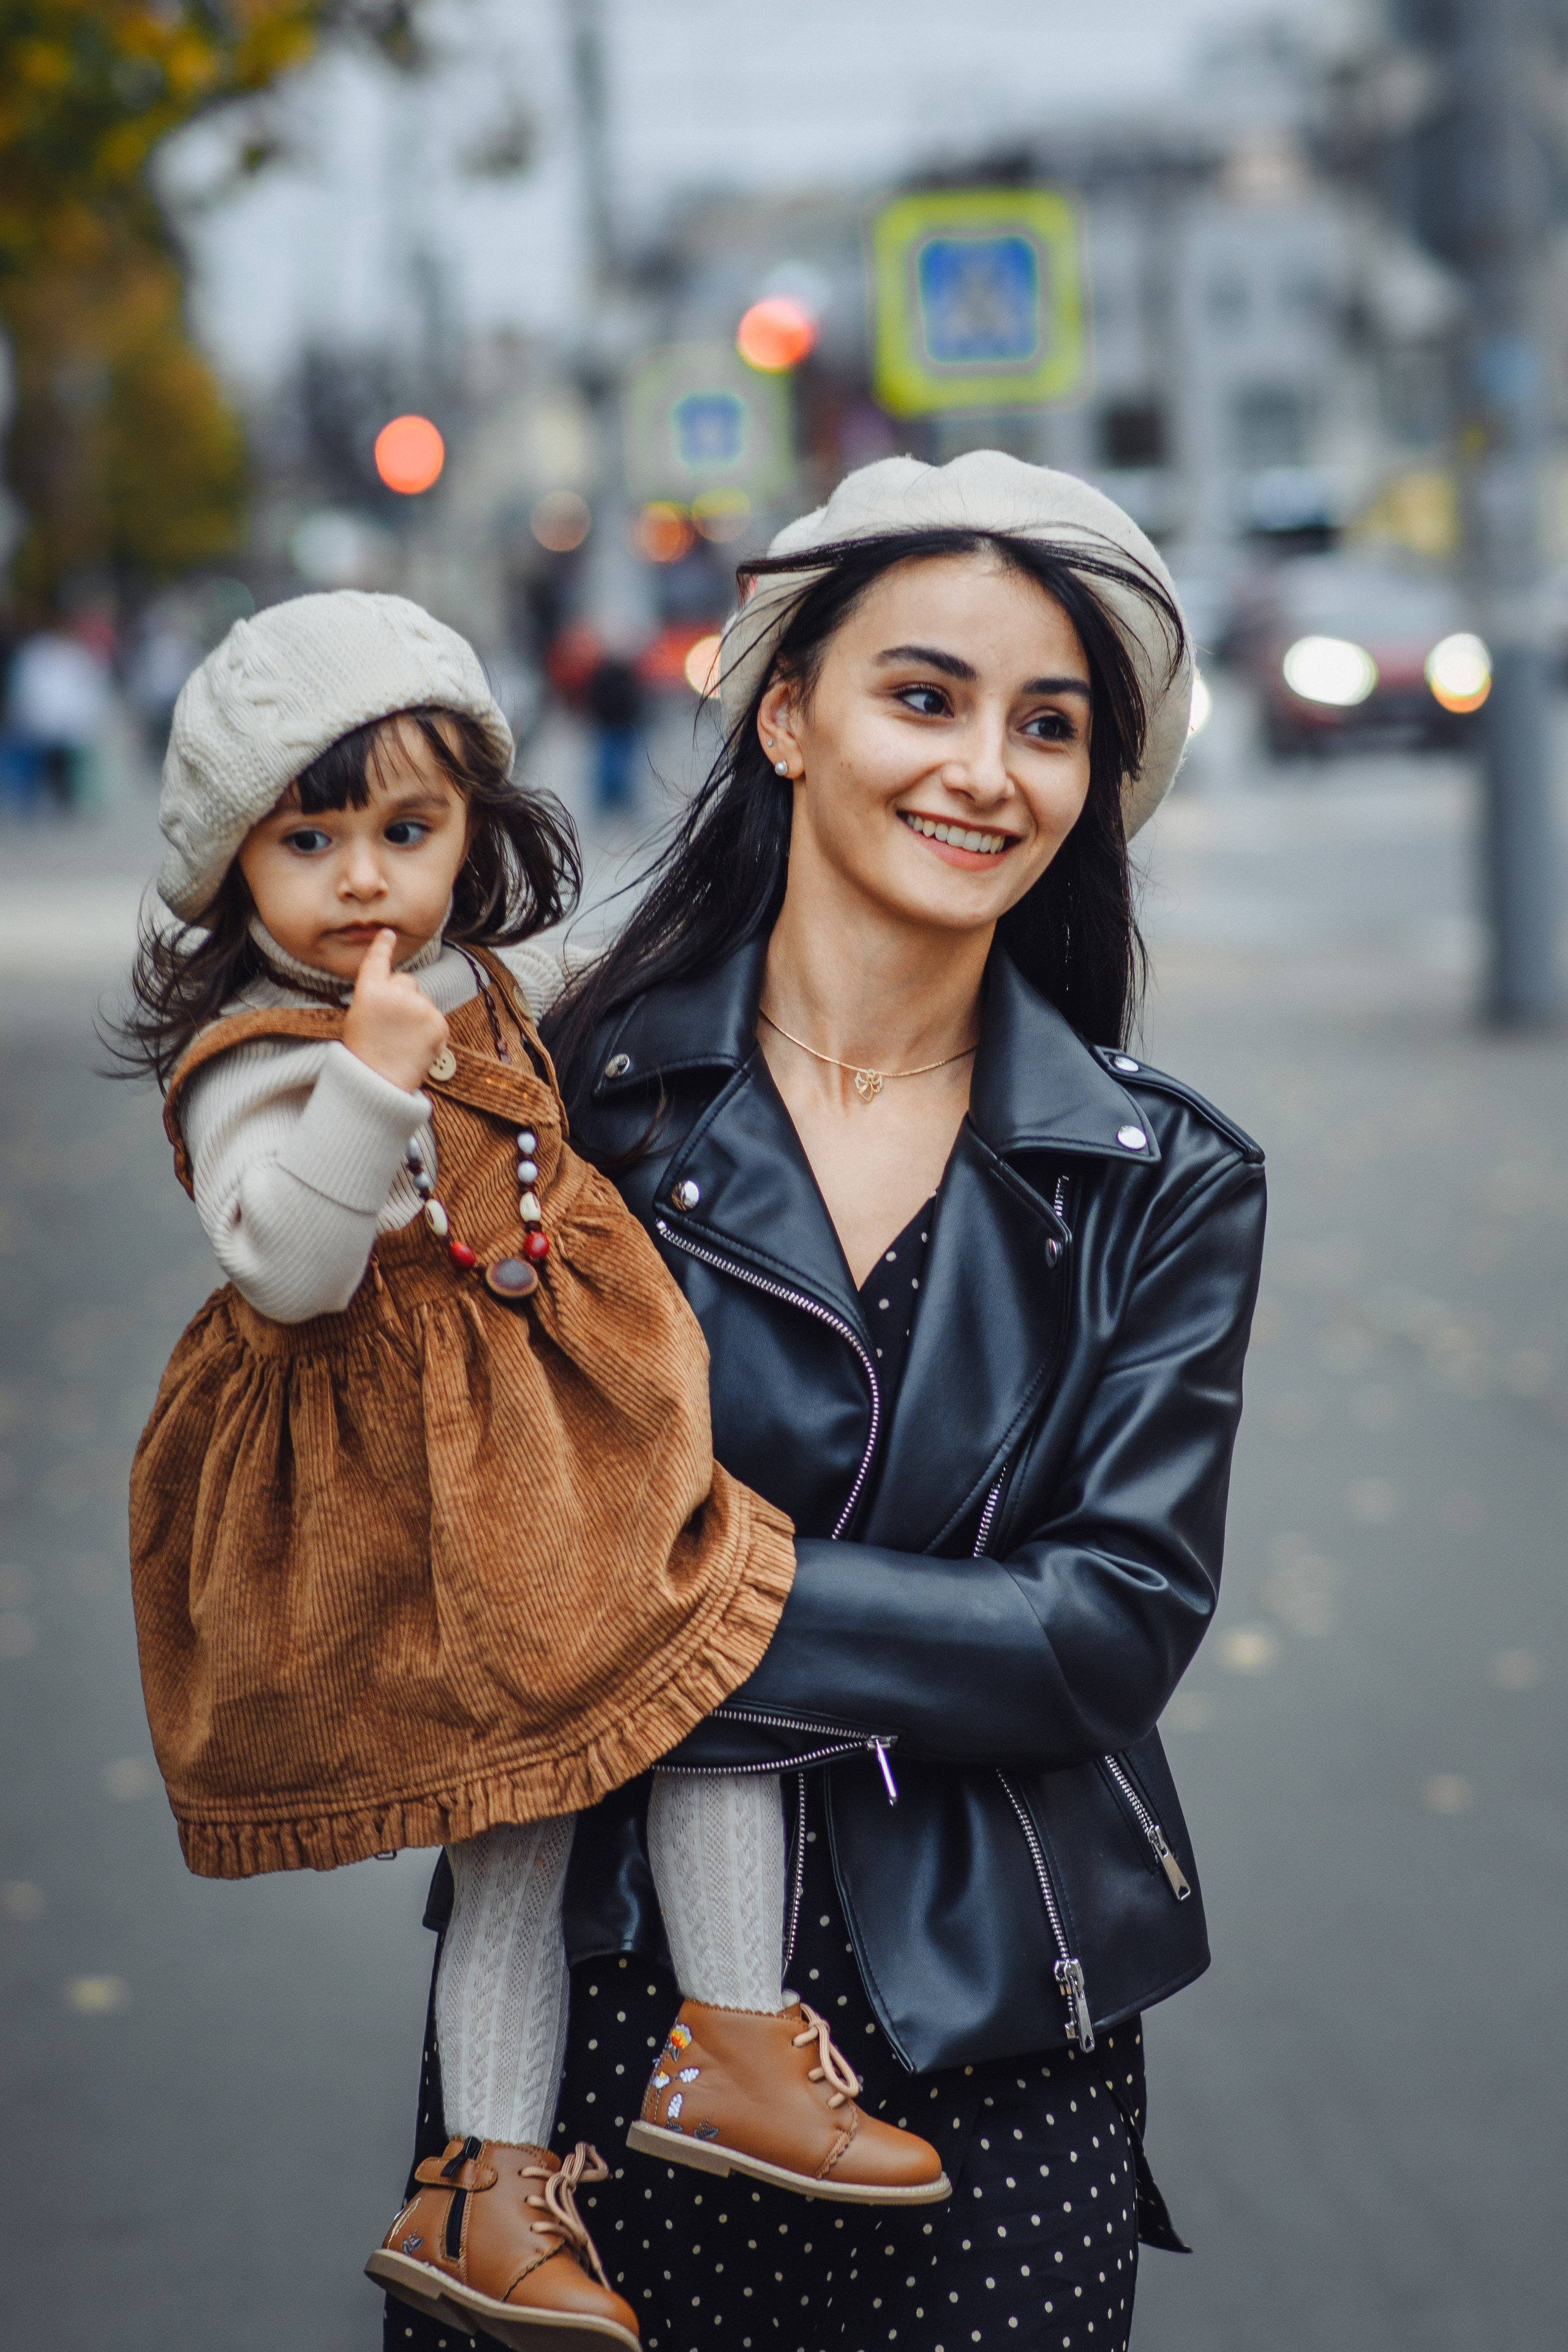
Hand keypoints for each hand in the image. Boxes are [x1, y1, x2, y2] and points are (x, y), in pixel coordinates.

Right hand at [342, 929, 448, 1092]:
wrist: (379, 1082)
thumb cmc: (364, 1053)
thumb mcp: (358, 1017)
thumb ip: (376, 997)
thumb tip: (396, 988)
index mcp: (370, 991)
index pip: (378, 961)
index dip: (383, 946)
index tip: (388, 933)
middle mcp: (397, 994)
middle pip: (406, 981)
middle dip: (403, 995)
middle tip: (391, 1024)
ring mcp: (420, 1007)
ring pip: (423, 1000)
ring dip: (416, 1014)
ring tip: (402, 1039)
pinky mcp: (439, 1022)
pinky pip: (435, 1018)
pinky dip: (429, 1029)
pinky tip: (415, 1045)